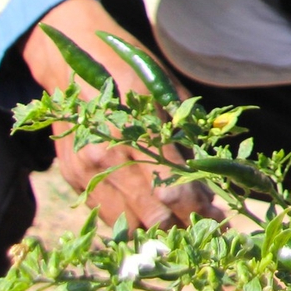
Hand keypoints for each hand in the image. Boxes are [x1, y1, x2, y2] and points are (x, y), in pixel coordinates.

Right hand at [25, 0, 221, 229]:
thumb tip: (211, 175)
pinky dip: (132, 216)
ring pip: (128, 223)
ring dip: (159, 227)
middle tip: (207, 223)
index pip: (173, 190)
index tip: (219, 216)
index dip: (200, 210)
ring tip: (185, 220)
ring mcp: (85, 171)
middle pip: (152, 216)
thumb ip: (188, 134)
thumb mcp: (167, 92)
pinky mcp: (72, 177)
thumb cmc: (129, 71)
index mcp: (135, 131)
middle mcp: (105, 157)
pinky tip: (153, 207)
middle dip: (184, 226)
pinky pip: (107, 212)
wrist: (70, 62)